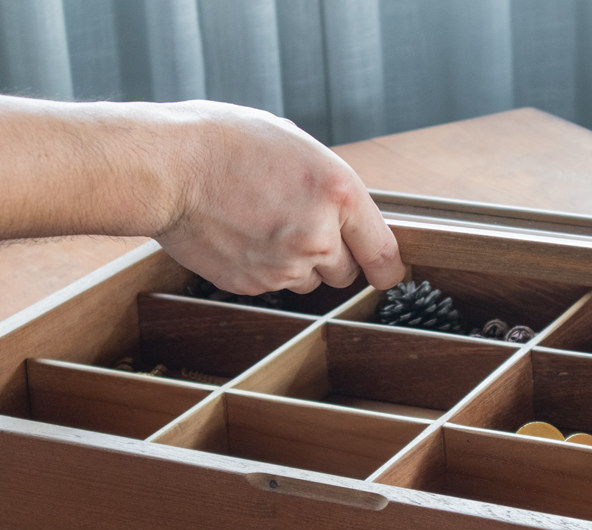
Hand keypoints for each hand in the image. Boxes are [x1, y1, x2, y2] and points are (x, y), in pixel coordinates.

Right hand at [156, 102, 404, 293]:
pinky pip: (272, 286)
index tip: (386, 274)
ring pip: (308, 282)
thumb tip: (346, 218)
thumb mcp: (298, 147)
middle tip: (301, 226)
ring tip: (263, 225)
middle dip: (332, 257)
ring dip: (297, 264)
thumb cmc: (227, 144)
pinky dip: (264, 268)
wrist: (167, 170)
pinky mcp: (253, 286)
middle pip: (345, 274)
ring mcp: (284, 268)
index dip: (387, 269)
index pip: (383, 254)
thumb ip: (331, 189)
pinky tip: (242, 236)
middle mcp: (318, 238)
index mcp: (339, 195)